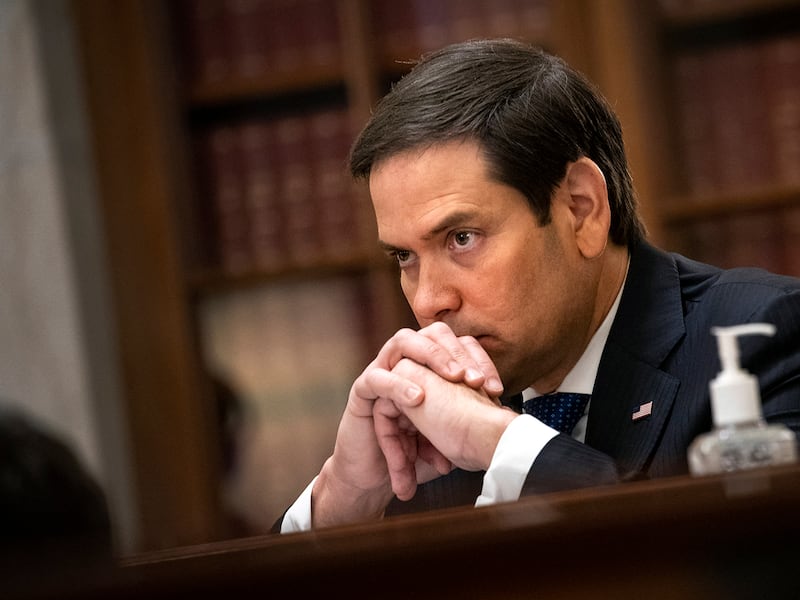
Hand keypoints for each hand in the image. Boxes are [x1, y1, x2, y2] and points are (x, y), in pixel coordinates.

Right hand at [311, 322, 503, 526]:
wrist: (376, 479)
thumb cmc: (415, 457)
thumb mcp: (449, 436)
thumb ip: (469, 420)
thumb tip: (505, 418)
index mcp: (429, 369)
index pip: (458, 346)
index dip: (480, 361)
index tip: (496, 390)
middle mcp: (406, 363)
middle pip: (432, 334)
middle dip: (456, 353)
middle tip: (473, 379)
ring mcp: (382, 372)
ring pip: (402, 341)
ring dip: (430, 356)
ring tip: (452, 377)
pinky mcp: (361, 391)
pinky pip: (377, 377)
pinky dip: (398, 385)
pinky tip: (417, 398)